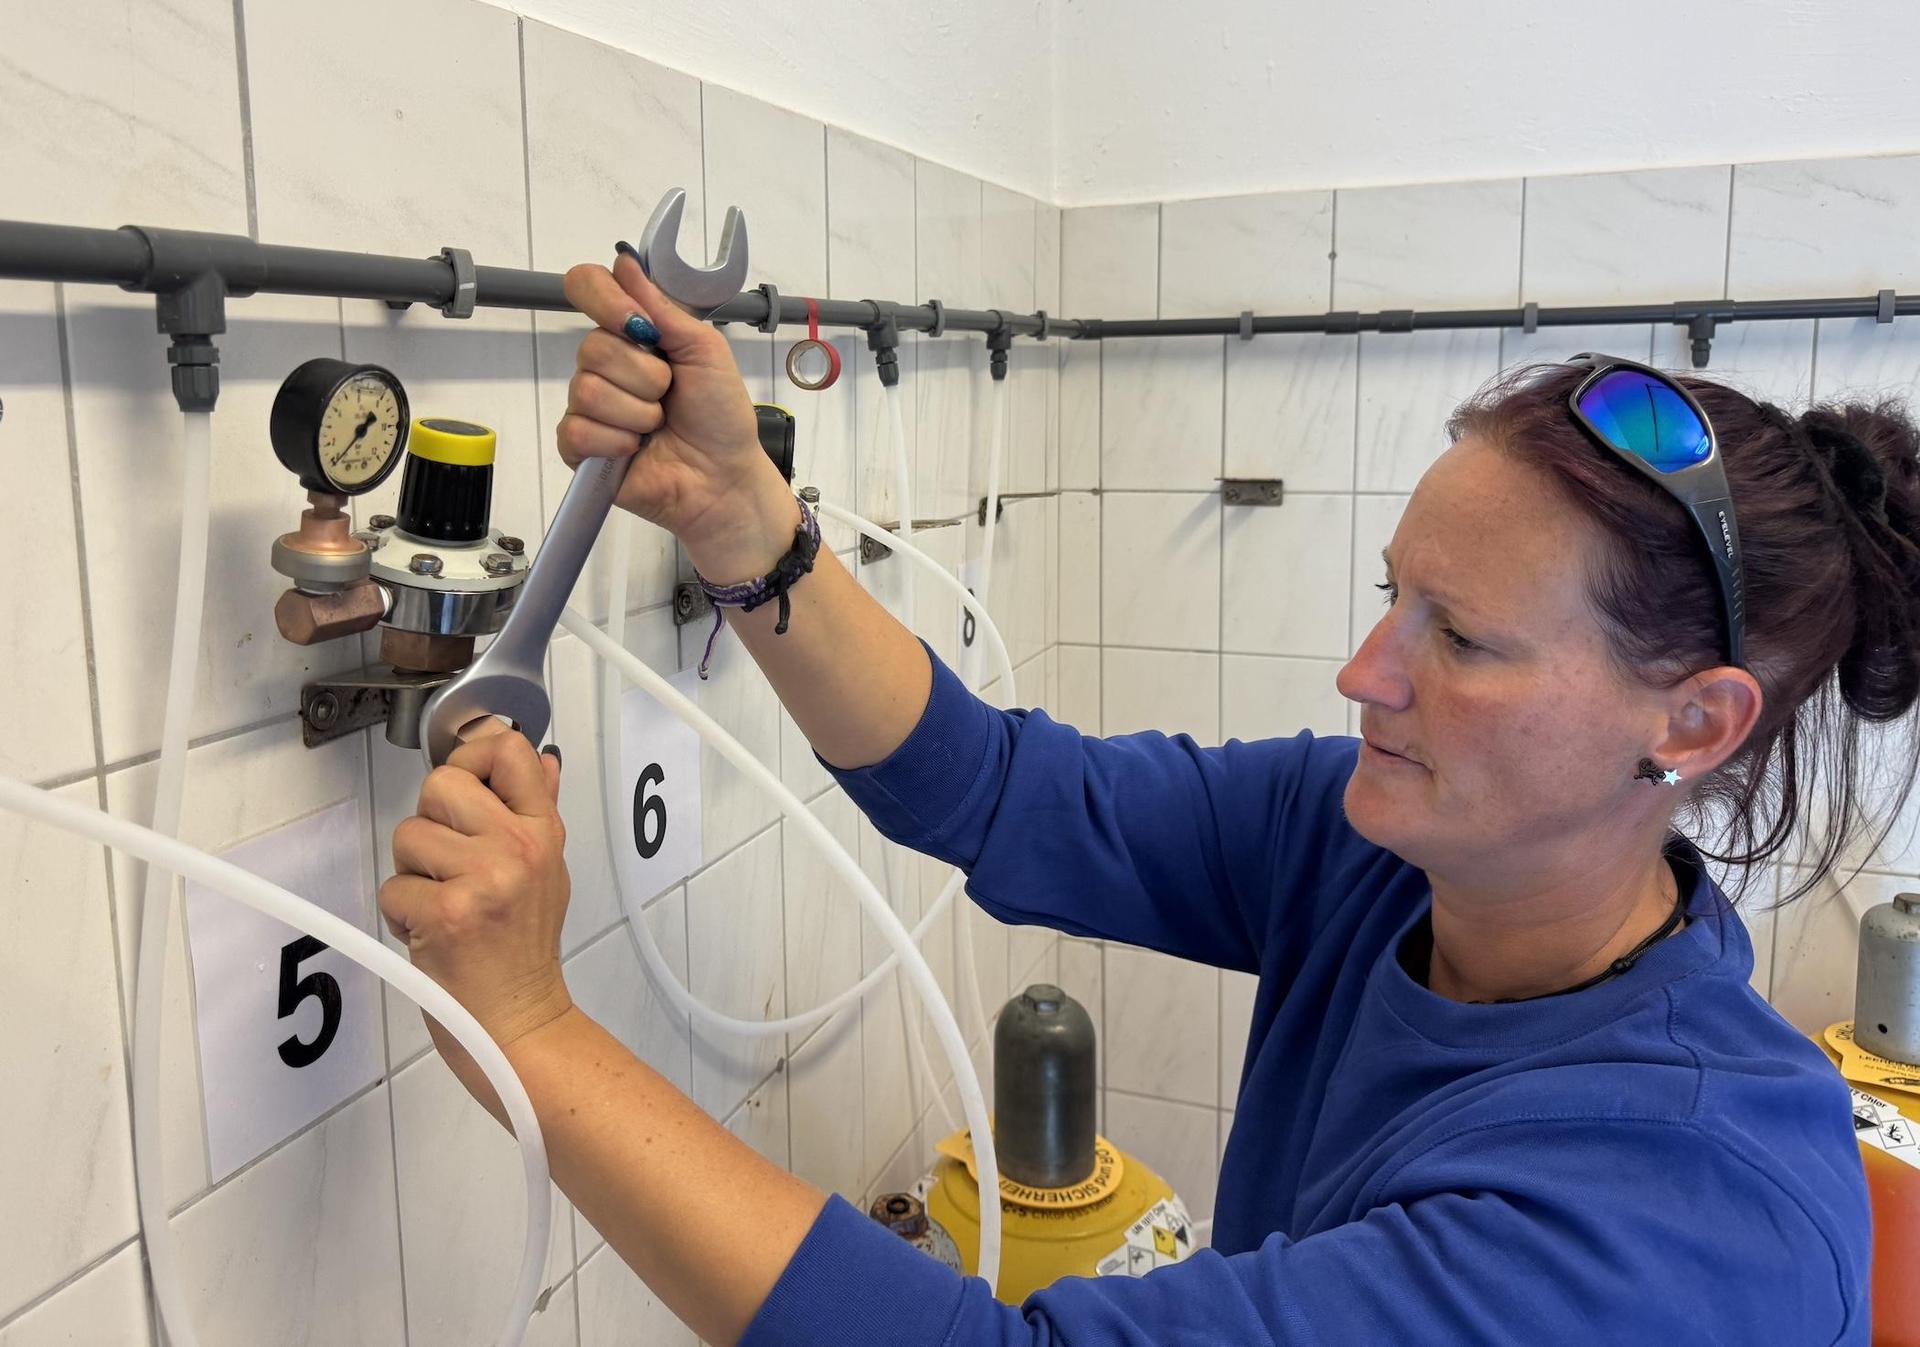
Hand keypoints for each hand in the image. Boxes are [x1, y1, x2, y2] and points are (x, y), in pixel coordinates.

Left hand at [380, 724, 572, 1081]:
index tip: (464, 783)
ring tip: (443, 903)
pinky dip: (402, 916)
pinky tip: (432, 932)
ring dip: (412, 875)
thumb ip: (539, 812)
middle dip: (429, 823)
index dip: (471, 756)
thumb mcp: (548, 872)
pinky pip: (393, 887)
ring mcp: (483, 879)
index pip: (507, 750)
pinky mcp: (447, 913)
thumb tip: (543, 760)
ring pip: (408, 836)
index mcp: (543, 832)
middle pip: (441, 783)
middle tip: (447, 863)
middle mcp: (518, 848)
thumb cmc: (524, 951)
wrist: (517, 1021)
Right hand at [560, 257, 796, 577]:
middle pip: (592, 346)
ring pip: (588, 389)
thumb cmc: (721, 417)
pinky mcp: (580, 447)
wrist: (724, 479)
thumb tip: (625, 262)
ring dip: (637, 412)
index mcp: (632, 333)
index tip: (638, 324)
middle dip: (645, 376)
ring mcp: (590, 405)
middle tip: (670, 395)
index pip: (587, 287)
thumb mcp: (705, 351)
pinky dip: (617, 441)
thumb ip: (664, 309)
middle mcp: (605, 364)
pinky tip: (635, 450)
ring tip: (658, 426)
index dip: (604, 299)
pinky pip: (578, 430)